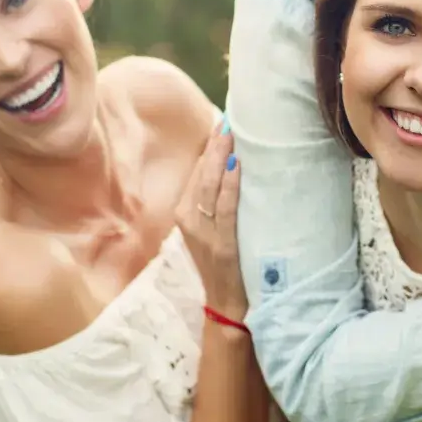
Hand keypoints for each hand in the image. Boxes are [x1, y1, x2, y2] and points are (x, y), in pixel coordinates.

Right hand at [175, 121, 247, 321]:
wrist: (225, 303)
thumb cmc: (221, 260)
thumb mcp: (210, 227)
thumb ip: (214, 199)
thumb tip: (230, 161)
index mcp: (184, 212)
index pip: (195, 171)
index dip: (208, 145)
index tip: (222, 120)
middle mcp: (188, 219)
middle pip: (200, 173)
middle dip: (215, 144)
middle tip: (230, 118)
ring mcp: (203, 232)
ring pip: (209, 186)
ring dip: (221, 157)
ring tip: (232, 133)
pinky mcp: (221, 244)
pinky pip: (225, 208)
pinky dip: (230, 185)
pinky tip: (237, 165)